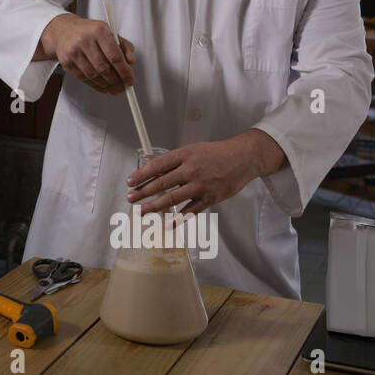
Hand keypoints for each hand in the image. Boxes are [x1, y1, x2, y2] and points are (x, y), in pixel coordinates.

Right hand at [35, 14, 135, 94]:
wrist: (63, 30)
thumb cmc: (88, 32)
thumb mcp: (109, 32)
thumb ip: (124, 46)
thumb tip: (131, 62)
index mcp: (99, 31)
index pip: (115, 56)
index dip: (124, 72)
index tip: (130, 80)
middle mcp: (85, 40)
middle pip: (104, 68)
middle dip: (116, 81)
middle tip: (123, 86)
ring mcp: (74, 52)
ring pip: (94, 75)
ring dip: (106, 85)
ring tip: (114, 88)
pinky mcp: (66, 62)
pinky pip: (83, 78)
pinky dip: (95, 85)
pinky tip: (102, 86)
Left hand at [123, 129, 286, 215]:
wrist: (244, 158)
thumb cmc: (217, 153)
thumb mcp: (194, 150)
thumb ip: (176, 162)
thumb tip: (155, 173)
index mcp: (185, 155)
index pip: (157, 165)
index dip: (141, 174)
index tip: (130, 182)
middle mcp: (191, 169)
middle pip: (162, 183)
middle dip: (143, 192)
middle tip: (130, 198)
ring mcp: (201, 185)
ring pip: (173, 198)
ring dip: (155, 206)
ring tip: (142, 211)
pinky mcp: (211, 197)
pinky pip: (191, 210)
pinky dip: (178, 218)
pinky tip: (167, 224)